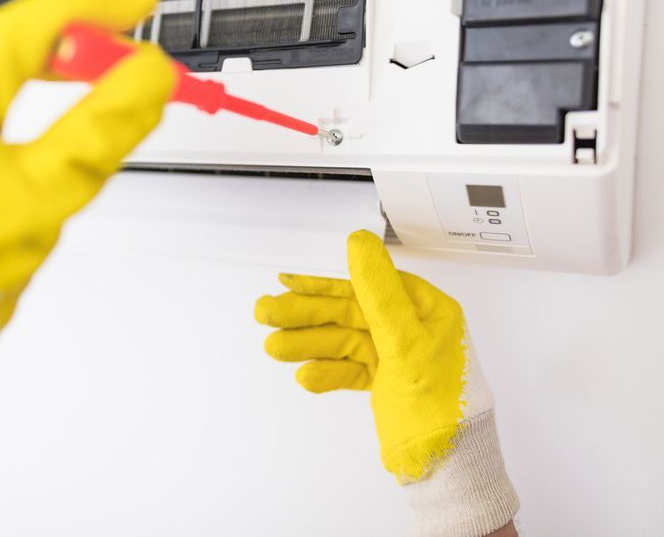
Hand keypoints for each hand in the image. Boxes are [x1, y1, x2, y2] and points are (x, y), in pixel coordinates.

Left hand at [0, 0, 175, 492]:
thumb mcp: (40, 193)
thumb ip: (102, 127)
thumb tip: (148, 77)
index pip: (30, 25)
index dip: (94, 7)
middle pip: (22, 47)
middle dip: (87, 50)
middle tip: (142, 60)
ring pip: (13, 79)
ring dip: (68, 84)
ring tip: (117, 95)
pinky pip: (0, 109)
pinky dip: (43, 111)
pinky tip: (70, 121)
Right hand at [256, 230, 518, 535]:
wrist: (448, 472)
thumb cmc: (440, 408)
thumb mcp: (406, 344)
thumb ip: (379, 293)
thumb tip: (359, 241)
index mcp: (426, 310)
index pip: (367, 287)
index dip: (324, 285)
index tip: (287, 282)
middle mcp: (413, 328)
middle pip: (349, 313)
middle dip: (306, 316)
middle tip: (265, 313)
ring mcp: (397, 355)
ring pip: (344, 341)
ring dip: (308, 344)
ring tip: (274, 347)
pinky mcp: (385, 381)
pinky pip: (349, 368)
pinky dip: (327, 371)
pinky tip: (306, 376)